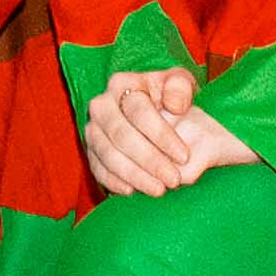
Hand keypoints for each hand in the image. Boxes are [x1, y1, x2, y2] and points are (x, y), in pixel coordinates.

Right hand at [79, 69, 260, 199]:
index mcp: (122, 84)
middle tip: (173, 180)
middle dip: (149, 160)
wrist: (155, 110)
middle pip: (121, 134)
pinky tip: (133, 191)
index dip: (161, 135)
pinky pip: (97, 169)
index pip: (139, 110)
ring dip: (134, 175)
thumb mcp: (181, 83)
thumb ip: (181, 88)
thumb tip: (175, 105)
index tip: (184, 156)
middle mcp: (101, 105)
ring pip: (108, 154)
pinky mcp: (91, 151)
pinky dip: (114, 182)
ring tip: (159, 190)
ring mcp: (93, 129)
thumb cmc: (170, 95)